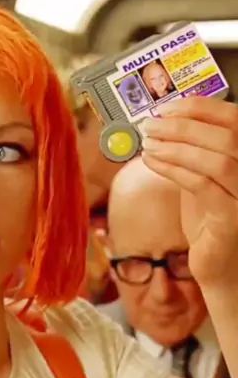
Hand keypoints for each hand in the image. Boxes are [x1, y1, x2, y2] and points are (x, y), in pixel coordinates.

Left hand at [140, 97, 237, 288]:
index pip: (235, 120)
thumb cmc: (214, 224)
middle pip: (227, 135)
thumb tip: (164, 124)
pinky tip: (152, 162)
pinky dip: (173, 169)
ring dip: (176, 146)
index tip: (168, 106)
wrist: (223, 270)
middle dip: (183, 125)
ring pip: (217, 159)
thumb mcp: (205, 179)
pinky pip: (202, 185)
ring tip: (148, 142)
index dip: (201, 108)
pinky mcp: (234, 220)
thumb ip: (194, 153)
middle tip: (151, 124)